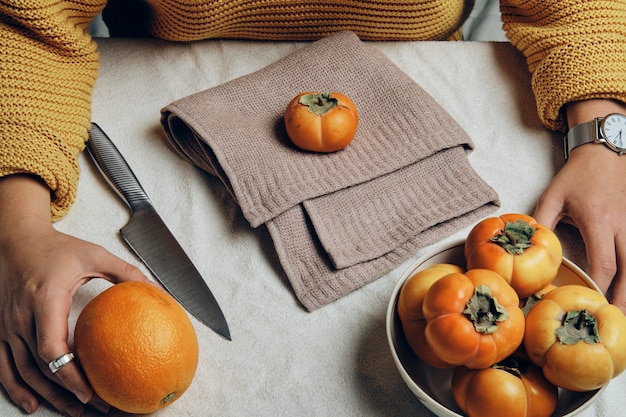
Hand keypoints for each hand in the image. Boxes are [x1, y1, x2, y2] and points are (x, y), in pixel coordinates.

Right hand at [0, 175, 148, 414]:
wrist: (15, 239)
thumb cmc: (55, 248)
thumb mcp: (94, 254)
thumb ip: (125, 272)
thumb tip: (157, 289)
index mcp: (45, 300)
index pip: (51, 348)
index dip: (69, 374)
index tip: (92, 389)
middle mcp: (21, 317)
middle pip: (39, 368)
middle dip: (65, 392)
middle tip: (94, 406)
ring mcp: (7, 325)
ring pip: (21, 372)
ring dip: (45, 396)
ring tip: (71, 411)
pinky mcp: (1, 329)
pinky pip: (4, 365)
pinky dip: (16, 387)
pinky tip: (33, 403)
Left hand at [534, 99, 625, 313]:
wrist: (605, 148)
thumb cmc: (577, 175)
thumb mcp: (553, 196)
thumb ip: (541, 223)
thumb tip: (526, 249)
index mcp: (599, 221)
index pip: (604, 262)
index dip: (600, 286)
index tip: (593, 303)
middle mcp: (623, 225)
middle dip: (625, 297)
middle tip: (618, 320)